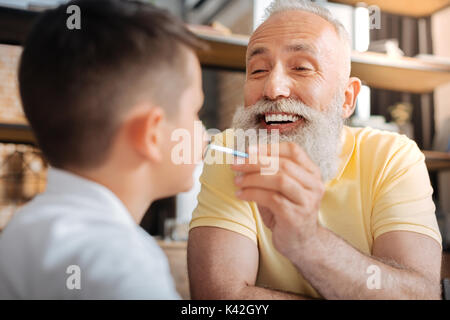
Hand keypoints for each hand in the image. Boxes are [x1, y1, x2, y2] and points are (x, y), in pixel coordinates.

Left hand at [231, 142, 324, 259]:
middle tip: (235, 165)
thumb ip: (267, 174)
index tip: (248, 150)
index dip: (269, 148)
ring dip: (253, 178)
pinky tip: (240, 195)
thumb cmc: (286, 212)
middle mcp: (314, 185)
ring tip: (237, 181)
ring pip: (279, 180)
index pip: (293, 150)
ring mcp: (307, 201)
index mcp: (312, 173)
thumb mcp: (279, 190)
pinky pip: (271, 198)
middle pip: (283, 164)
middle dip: (255, 162)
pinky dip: (252, 193)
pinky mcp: (296, 216)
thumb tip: (242, 159)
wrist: (300, 244)